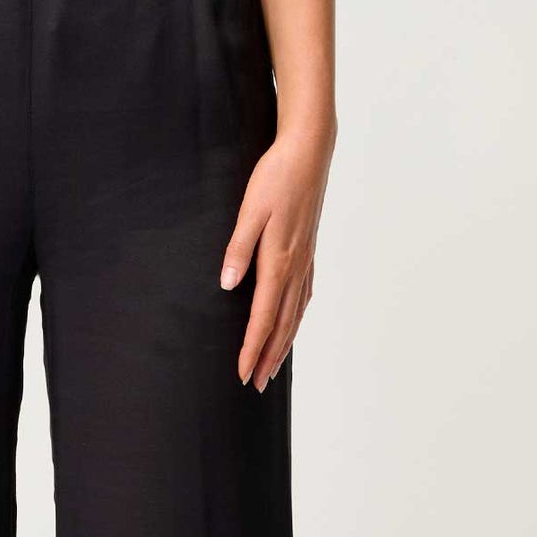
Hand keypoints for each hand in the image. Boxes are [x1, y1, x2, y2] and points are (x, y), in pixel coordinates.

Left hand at [220, 125, 334, 391]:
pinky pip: (303, 297)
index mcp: (278, 261)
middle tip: (255, 385)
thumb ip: (238, 248)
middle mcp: (295, 267)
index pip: (262, 317)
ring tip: (273, 368)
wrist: (309, 151)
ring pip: (295, 315)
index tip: (242, 374)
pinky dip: (295, 320)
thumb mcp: (249, 211)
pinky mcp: (308, 252)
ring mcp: (305, 261)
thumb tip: (227, 284)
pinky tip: (291, 326)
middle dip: (268, 358)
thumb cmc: (276, 177)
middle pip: (281, 325)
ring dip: (283, 345)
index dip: (252, 349)